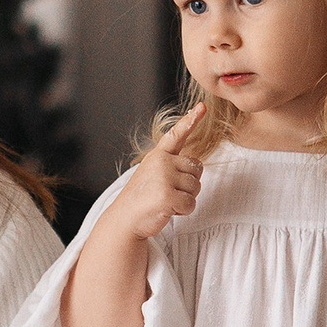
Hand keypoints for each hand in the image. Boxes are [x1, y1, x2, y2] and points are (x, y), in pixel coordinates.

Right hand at [104, 105, 205, 239]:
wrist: (124, 220)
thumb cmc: (142, 199)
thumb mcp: (152, 174)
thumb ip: (172, 166)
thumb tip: (196, 164)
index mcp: (158, 155)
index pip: (177, 135)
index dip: (191, 120)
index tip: (202, 107)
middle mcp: (161, 162)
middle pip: (197, 169)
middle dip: (188, 185)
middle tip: (167, 193)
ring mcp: (164, 178)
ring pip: (196, 187)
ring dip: (185, 199)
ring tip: (165, 201)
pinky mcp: (167, 195)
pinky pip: (191, 203)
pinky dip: (182, 211)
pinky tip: (166, 210)